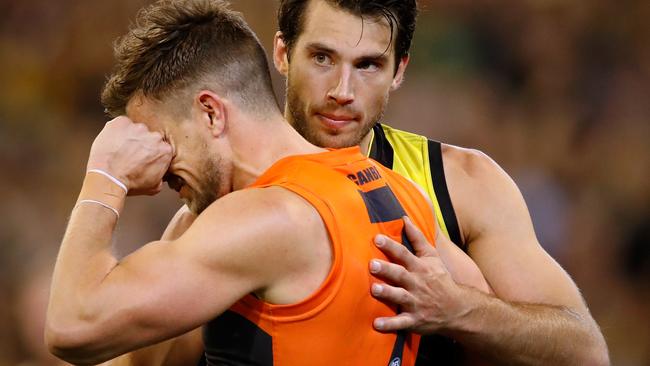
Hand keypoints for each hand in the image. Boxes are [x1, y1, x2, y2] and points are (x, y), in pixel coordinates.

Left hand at [86, 116, 172, 194]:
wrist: (108, 178)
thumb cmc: (129, 184)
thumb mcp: (153, 186)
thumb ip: (161, 175)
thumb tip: (160, 173)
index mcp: (165, 150)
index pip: (161, 147)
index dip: (152, 152)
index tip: (145, 157)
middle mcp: (154, 136)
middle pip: (149, 136)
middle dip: (142, 143)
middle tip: (131, 154)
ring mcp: (138, 128)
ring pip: (135, 129)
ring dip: (130, 137)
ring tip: (120, 149)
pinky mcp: (122, 123)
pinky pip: (121, 123)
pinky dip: (117, 131)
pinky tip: (113, 143)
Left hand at [369, 216, 468, 334]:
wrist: (458, 308)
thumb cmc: (440, 279)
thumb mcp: (433, 257)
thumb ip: (417, 238)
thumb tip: (404, 218)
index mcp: (420, 268)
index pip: (404, 254)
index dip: (391, 246)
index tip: (377, 239)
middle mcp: (417, 284)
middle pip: (400, 275)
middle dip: (387, 270)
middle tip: (372, 264)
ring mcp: (416, 303)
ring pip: (399, 297)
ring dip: (387, 293)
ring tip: (374, 289)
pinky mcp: (415, 320)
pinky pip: (401, 323)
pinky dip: (389, 325)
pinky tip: (375, 324)